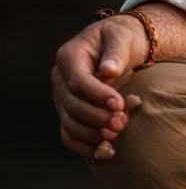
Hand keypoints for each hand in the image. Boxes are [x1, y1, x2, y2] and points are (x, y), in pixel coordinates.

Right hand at [51, 15, 148, 159]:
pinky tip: (102, 151)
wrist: (121, 46)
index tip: (119, 104)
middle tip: (122, 122)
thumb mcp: (122, 37)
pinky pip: (70, 134)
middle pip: (72, 105)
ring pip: (69, 123)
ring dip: (92, 133)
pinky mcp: (70, 113)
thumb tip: (109, 70)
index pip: (78, 81)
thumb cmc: (122, 38)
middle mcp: (61, 79)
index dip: (97, 95)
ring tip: (117, 132)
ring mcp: (62, 97)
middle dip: (98, 117)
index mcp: (69, 56)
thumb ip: (116, 53)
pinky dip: (84, 145)